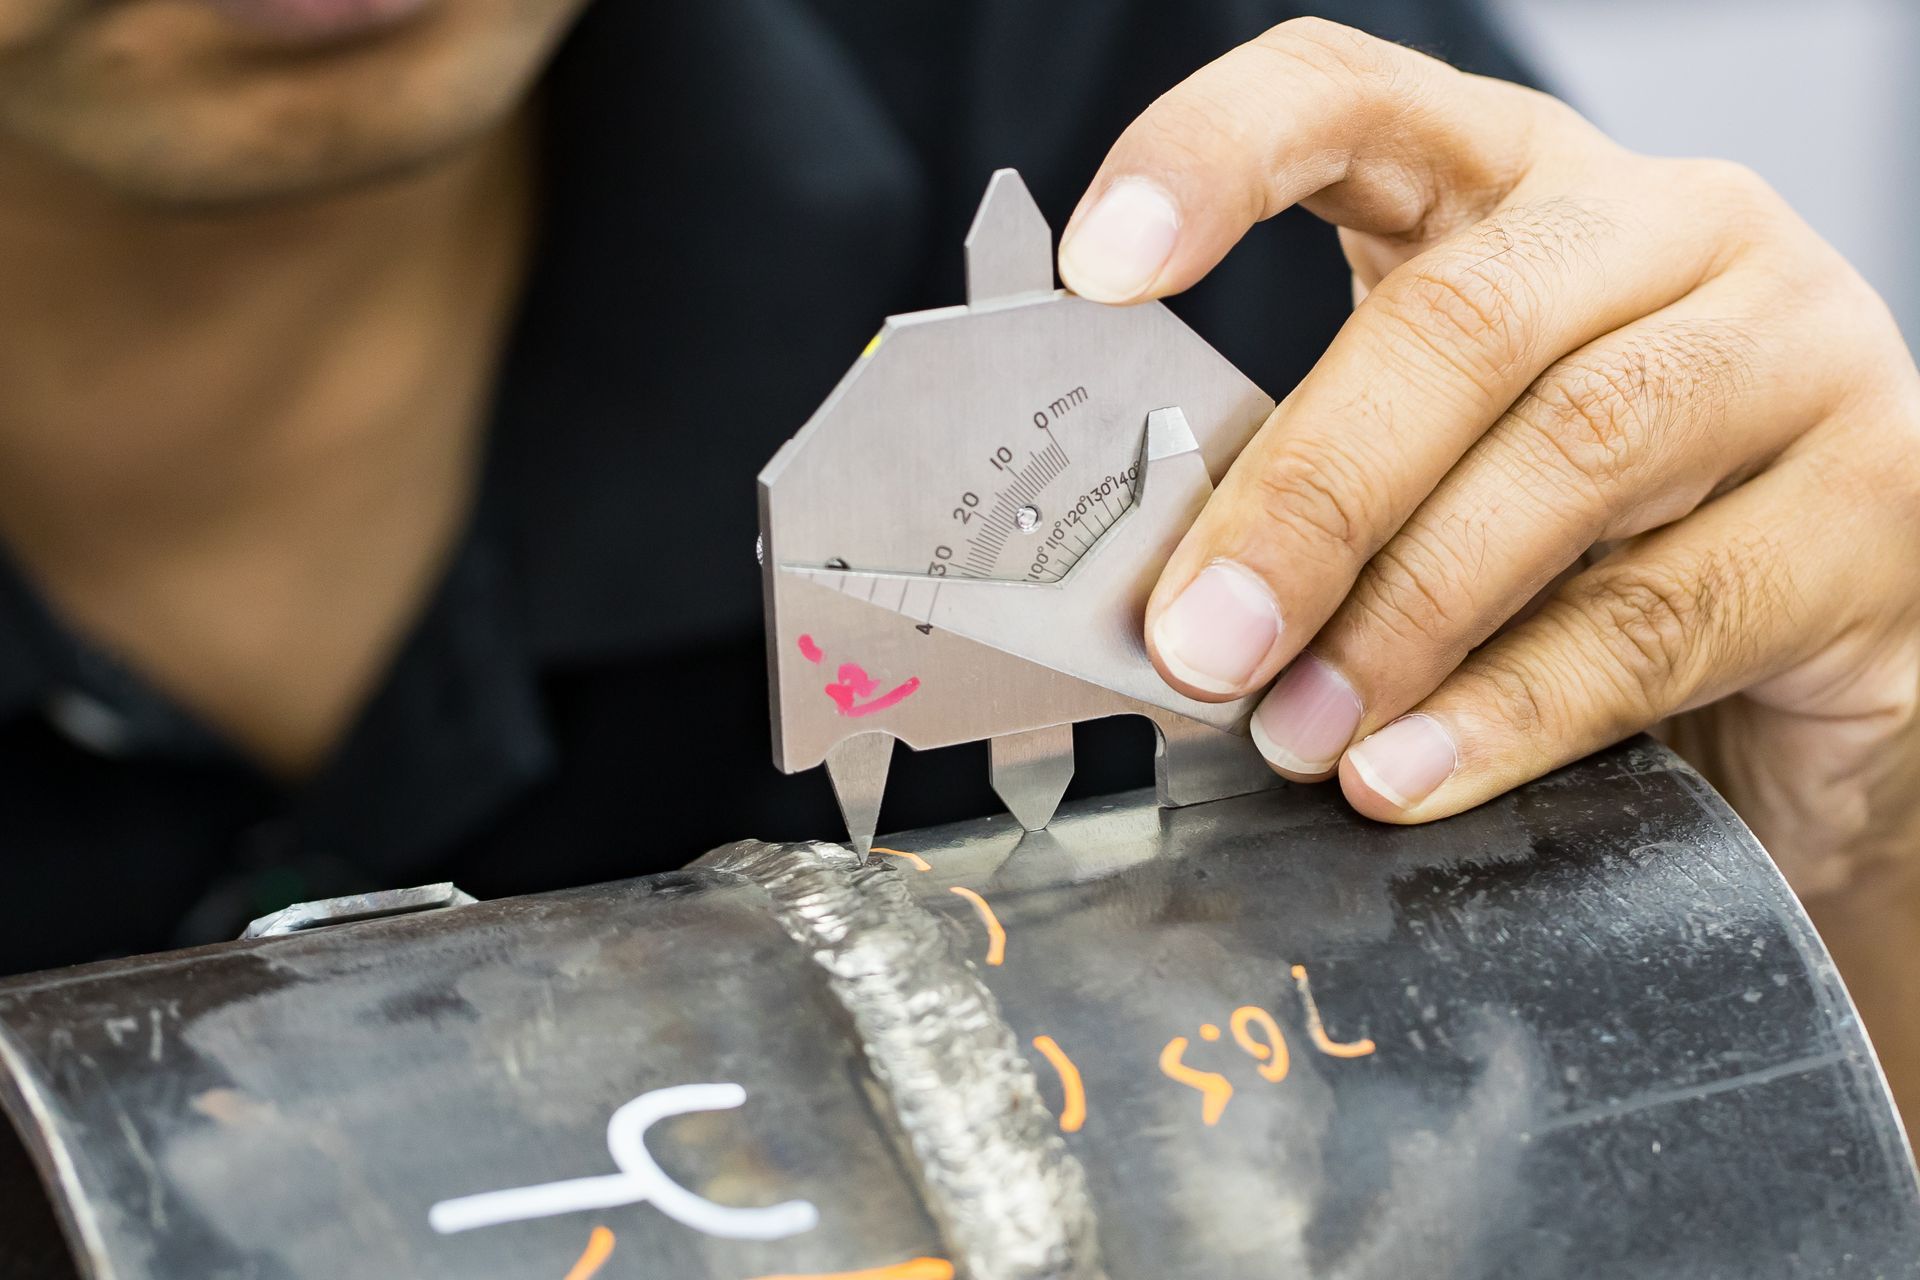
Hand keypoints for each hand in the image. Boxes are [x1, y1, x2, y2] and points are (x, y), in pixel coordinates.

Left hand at [1059, 20, 1919, 902]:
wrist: (1812, 659)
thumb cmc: (1585, 540)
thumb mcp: (1435, 473)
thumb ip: (1323, 488)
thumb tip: (1168, 598)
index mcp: (1515, 184)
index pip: (1354, 101)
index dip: (1217, 157)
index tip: (1097, 263)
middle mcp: (1666, 227)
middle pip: (1462, 319)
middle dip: (1308, 497)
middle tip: (1199, 641)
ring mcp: (1793, 347)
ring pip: (1572, 453)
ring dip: (1402, 615)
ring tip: (1297, 729)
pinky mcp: (1875, 502)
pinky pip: (1662, 614)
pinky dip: (1511, 708)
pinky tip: (1411, 769)